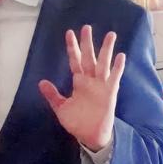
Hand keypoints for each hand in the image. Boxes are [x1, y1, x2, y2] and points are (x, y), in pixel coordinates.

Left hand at [38, 25, 124, 151]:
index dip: (72, 48)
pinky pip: (115, 78)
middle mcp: (90, 80)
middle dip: (87, 43)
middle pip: (89, 57)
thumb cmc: (77, 122)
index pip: (74, 61)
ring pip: (104, 63)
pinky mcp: (110, 93)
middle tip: (86, 27)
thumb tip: (41, 82)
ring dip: (106, 50)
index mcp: (79, 82)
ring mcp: (101, 85)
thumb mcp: (61, 108)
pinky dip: (118, 68)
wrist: (91, 136)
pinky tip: (121, 56)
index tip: (69, 33)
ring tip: (110, 35)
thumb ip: (52, 95)